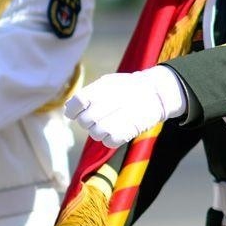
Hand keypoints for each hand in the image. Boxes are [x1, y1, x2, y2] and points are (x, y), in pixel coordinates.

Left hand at [65, 66, 186, 147]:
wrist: (156, 93)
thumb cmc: (128, 88)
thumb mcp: (107, 82)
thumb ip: (88, 94)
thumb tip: (69, 107)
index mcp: (101, 88)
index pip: (77, 103)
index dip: (73, 111)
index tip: (76, 113)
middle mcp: (108, 103)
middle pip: (85, 121)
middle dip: (88, 122)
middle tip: (99, 117)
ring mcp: (118, 118)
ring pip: (95, 134)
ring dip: (99, 131)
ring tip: (110, 123)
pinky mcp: (127, 132)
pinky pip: (108, 142)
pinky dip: (110, 138)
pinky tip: (117, 130)